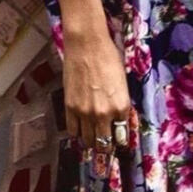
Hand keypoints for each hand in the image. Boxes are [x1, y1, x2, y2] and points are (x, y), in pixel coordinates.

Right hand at [61, 17, 134, 153]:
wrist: (87, 44)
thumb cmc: (108, 57)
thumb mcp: (122, 82)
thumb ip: (120, 103)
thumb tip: (119, 117)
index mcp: (121, 106)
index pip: (122, 136)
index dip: (120, 141)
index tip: (118, 142)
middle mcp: (104, 114)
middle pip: (105, 143)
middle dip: (106, 147)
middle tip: (105, 146)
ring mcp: (85, 112)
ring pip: (88, 141)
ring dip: (91, 142)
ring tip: (92, 140)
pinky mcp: (70, 107)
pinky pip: (72, 130)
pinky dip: (77, 133)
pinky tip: (79, 129)